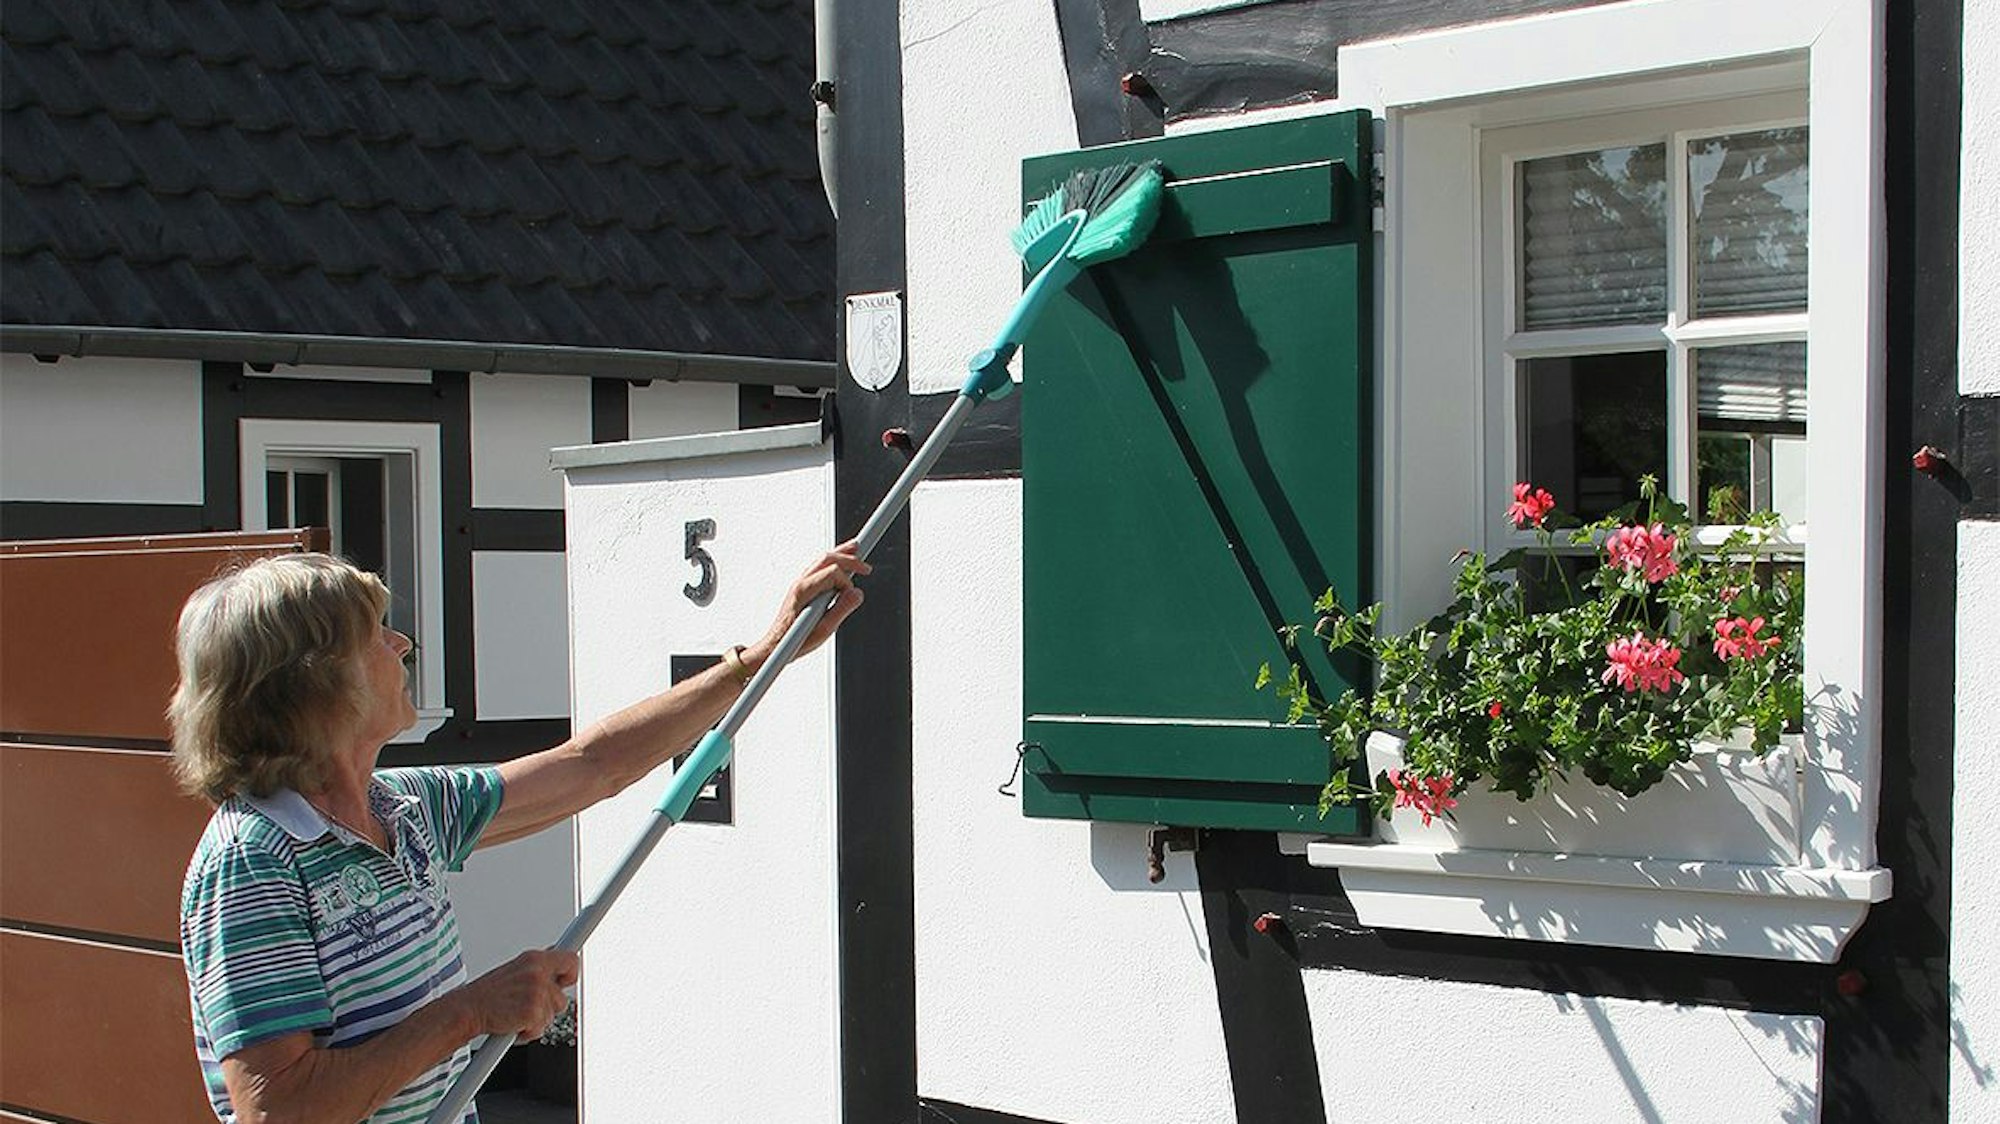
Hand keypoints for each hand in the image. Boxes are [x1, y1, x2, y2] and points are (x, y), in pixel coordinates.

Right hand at [457, 949, 578, 1041]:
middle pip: (562, 998)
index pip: (570, 960)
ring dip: (537, 1021)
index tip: (567, 981)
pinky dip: (528, 1033)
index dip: (571, 974)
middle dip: (548, 1008)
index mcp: (534, 959)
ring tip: (516, 1015)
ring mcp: (536, 993)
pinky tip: (513, 1025)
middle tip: (527, 1008)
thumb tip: (556, 971)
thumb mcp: (514, 971)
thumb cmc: (487, 994)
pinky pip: (541, 1029)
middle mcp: (537, 973)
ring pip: (552, 1015)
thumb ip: (536, 971)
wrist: (467, 1009)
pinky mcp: (533, 1012)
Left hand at [747, 542, 869, 665]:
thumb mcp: (823, 630)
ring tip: (855, 549)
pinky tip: (840, 563)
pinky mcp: (801, 589)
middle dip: (848, 558)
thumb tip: (857, 594)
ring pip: (821, 560)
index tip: (853, 593)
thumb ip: (841, 610)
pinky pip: (817, 568)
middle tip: (865, 566)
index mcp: (804, 591)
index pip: (832, 572)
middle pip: (826, 559)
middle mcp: (800, 583)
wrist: (775, 645)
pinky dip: (831, 563)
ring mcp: (799, 584)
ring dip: (840, 554)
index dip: (847, 582)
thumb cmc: (795, 641)